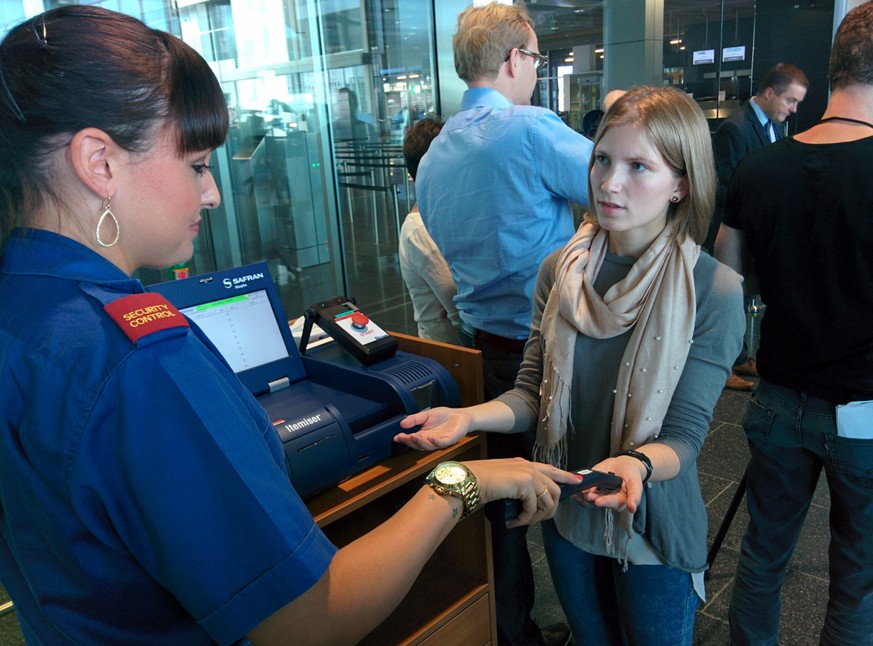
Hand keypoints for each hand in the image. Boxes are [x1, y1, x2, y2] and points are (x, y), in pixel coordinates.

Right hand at [394, 407, 471, 450]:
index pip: (411, 439)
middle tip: (403, 437)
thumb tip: (402, 423)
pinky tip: (429, 437)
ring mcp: (439, 441)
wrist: (460, 416)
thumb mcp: (426, 415)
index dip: (404, 439)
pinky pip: (441, 443)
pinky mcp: (449, 440)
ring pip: (428, 446)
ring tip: (413, 437)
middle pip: (418, 445)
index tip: (396, 437)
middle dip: (409, 442)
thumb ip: (415, 419)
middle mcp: (430, 440)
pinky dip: (435, 441)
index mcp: (423, 435)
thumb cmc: (445, 416)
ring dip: (420, 442)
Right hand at [464, 458, 582, 528]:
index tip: (578, 481)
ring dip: (536, 518)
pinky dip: (524, 519)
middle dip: (550, 509)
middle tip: (536, 521)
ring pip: (547, 502)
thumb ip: (518, 486)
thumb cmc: (480, 482)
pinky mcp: (526, 483)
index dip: (566, 476)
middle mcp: (530, 466)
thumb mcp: (504, 481)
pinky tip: (513, 522)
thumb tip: (528, 502)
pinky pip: (533, 508)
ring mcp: (529, 474)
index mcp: (524, 464)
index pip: (551, 469)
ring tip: (521, 523)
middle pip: (555, 490)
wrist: (469, 480)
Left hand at [574, 456, 644, 512]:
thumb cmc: (631, 475)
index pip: (612, 503)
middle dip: (591, 499)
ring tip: (579, 492)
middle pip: (598, 502)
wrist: (623, 465)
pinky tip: (574, 489)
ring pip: (588, 499)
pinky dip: (578, 491)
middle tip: (587, 495)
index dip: (605, 502)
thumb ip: (635, 495)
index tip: (598, 501)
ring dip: (582, 496)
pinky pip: (583, 492)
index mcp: (619, 501)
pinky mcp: (590, 489)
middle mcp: (607, 500)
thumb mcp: (636, 483)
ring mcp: (598, 494)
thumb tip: (632, 509)